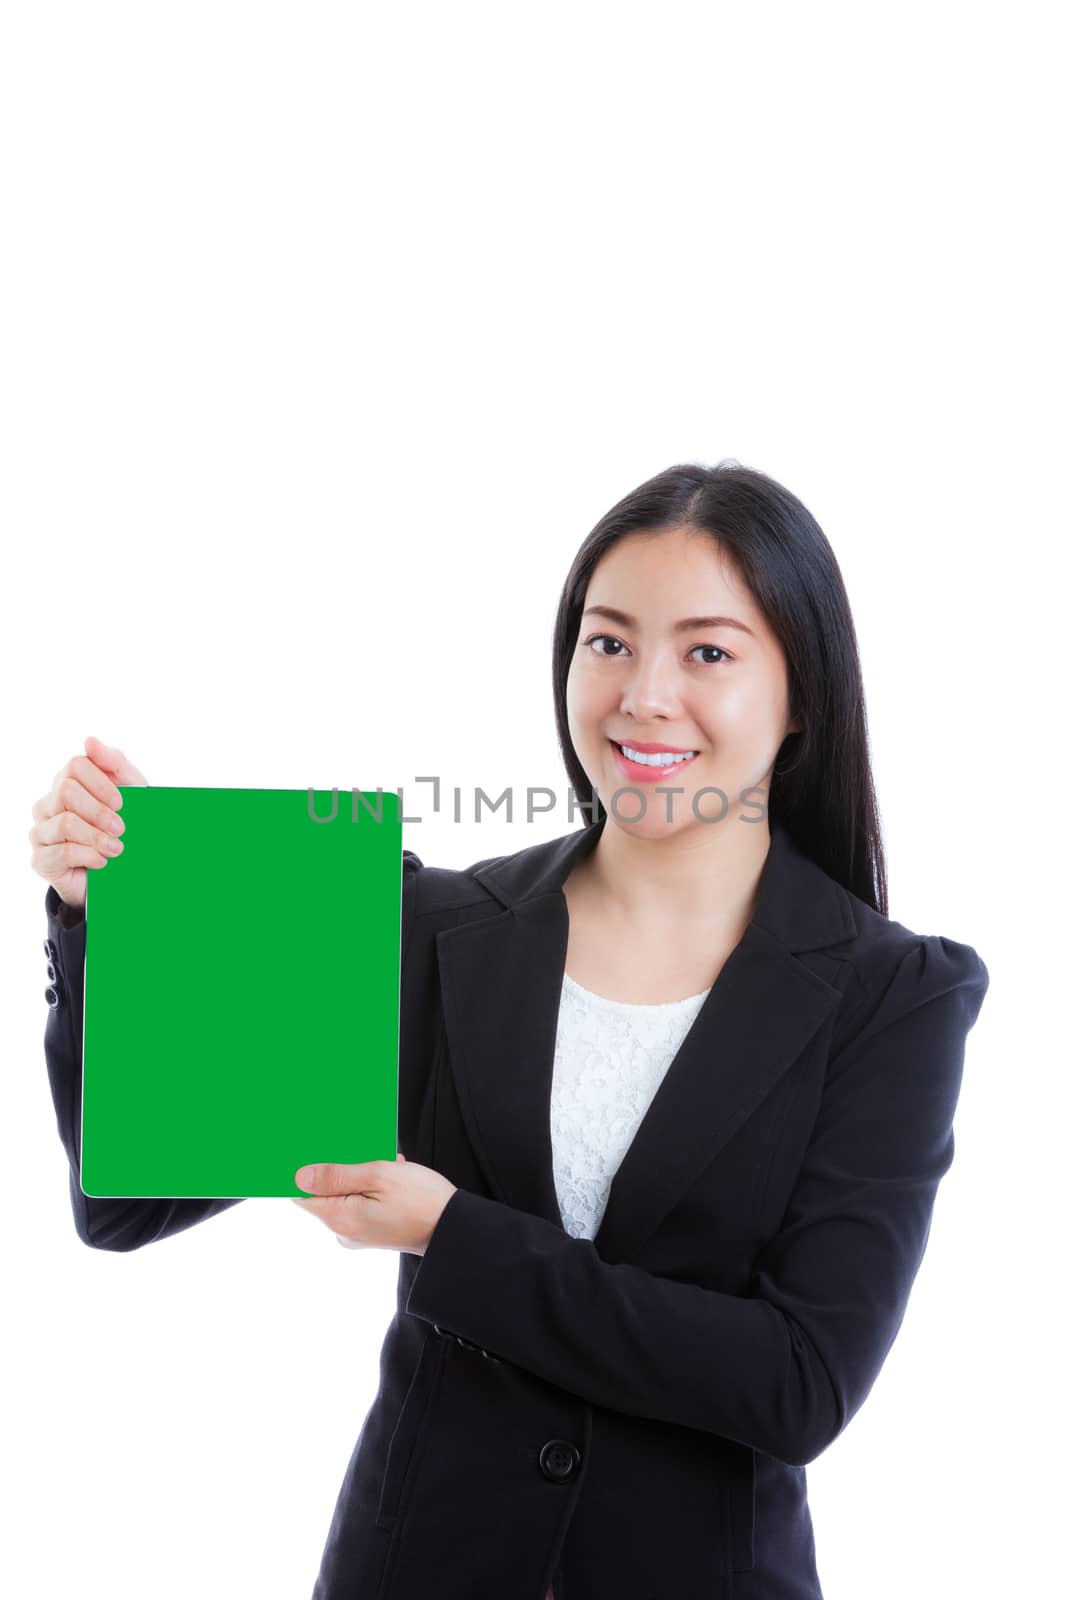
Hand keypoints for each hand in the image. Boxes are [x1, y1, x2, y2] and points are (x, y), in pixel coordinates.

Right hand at [29, 735, 148, 911]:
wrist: (118, 872)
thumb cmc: (122, 825)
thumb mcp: (131, 791)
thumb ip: (114, 763)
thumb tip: (90, 740)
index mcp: (67, 782)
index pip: (75, 765)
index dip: (102, 783)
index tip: (123, 803)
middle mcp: (47, 804)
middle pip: (67, 791)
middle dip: (100, 812)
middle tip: (122, 829)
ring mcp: (40, 831)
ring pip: (65, 823)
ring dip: (97, 837)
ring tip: (117, 848)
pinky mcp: (40, 860)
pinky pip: (61, 852)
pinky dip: (88, 855)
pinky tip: (103, 861)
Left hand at [290, 1152, 457, 1256]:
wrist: (455, 1228)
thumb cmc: (422, 1200)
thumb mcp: (379, 1175)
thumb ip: (337, 1176)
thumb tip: (300, 1177)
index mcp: (341, 1218)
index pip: (303, 1194)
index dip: (306, 1171)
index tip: (317, 1151)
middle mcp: (344, 1231)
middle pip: (325, 1193)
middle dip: (341, 1169)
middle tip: (365, 1153)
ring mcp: (359, 1233)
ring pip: (345, 1195)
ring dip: (361, 1175)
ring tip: (386, 1164)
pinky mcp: (372, 1232)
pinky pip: (360, 1203)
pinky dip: (371, 1187)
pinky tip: (393, 1175)